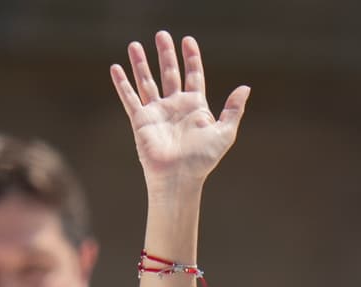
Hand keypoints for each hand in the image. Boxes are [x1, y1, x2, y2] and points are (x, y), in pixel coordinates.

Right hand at [110, 31, 249, 190]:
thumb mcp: (225, 133)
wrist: (179, 177)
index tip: (187, 40)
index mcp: (195, 107)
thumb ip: (233, 110)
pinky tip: (116, 68)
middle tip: (162, 34)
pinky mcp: (141, 120)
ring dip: (141, 63)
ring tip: (135, 44)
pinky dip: (122, 83)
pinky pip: (130, 98)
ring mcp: (157, 113)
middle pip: (170, 73)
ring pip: (147, 81)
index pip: (193, 76)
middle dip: (166, 54)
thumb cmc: (203, 159)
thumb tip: (245, 88)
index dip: (191, 58)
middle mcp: (175, 107)